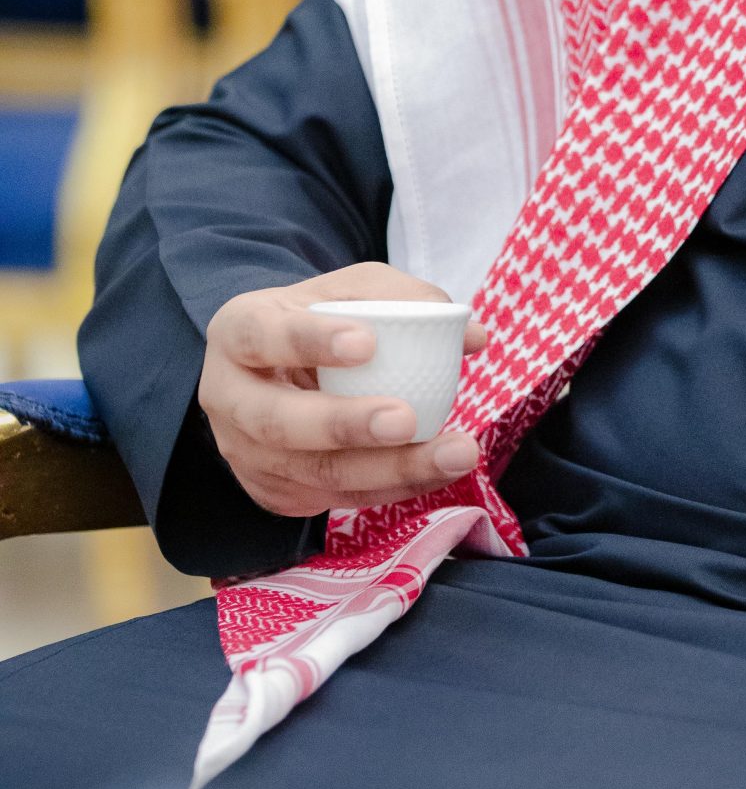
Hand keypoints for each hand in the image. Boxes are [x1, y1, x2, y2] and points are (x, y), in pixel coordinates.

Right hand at [198, 263, 484, 519]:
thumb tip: (471, 335)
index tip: (367, 342)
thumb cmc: (318, 321)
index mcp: (238, 333)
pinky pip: (338, 497)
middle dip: (345, 425)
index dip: (310, 342)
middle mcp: (230, 399)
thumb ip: (405, 300)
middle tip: (406, 419)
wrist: (274, 371)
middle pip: (279, 423)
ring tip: (455, 454)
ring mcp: (248, 455)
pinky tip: (437, 471)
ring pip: (316, 473)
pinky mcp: (276, 492)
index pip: (262, 336)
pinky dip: (393, 487)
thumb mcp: (348, 292)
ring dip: (391, 469)